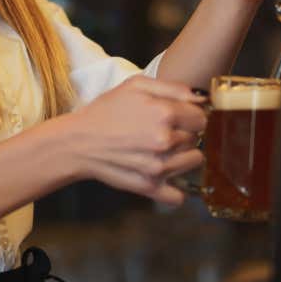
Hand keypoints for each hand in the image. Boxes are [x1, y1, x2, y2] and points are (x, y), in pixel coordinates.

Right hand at [65, 76, 206, 205]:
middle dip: (185, 133)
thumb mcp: (136, 85)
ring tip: (164, 150)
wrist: (78, 142)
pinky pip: (179, 196)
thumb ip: (173, 88)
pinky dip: (176, 188)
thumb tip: (201, 98)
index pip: (201, 118)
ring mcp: (159, 167)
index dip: (191, 116)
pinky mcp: (149, 187)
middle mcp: (165, 142)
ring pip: (194, 161)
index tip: (180, 117)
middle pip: (197, 138)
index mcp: (164, 114)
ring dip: (183, 156)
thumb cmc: (106, 111)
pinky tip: (165, 176)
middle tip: (163, 131)